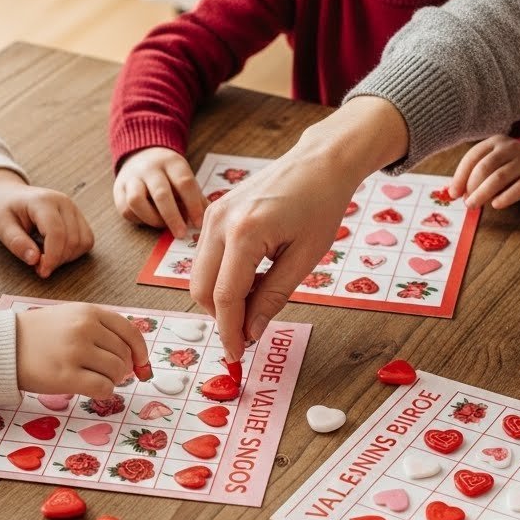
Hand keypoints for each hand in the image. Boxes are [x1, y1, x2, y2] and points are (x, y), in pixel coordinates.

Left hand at [0, 170, 93, 277]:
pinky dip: (74, 252)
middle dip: (58, 260)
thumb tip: (34, 260)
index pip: (56, 232)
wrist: (9, 194)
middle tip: (39, 267)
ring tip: (46, 257)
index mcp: (43, 201)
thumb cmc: (4, 209)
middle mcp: (63, 202)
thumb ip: (17, 242)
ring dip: (67, 257)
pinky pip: (86, 240)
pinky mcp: (78, 217)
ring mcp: (73, 208)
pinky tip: (56, 251)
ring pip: (84, 241)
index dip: (52, 257)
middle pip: (72, 240)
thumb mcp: (1, 226)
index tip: (42, 271)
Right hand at [16, 303, 149, 396]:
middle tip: (107, 373)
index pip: (130, 332)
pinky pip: (103, 388)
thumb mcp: (71, 317)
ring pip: (117, 373)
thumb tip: (135, 358)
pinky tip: (91, 389)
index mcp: (89, 312)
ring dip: (111, 380)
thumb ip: (101, 330)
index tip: (141, 364)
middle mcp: (85, 329)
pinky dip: (104, 392)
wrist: (4, 345)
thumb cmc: (39, 334)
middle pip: (124, 355)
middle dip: (122, 369)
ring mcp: (76, 352)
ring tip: (94, 378)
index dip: (141, 351)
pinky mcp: (66, 376)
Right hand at [113, 147, 205, 237]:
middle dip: (172, 217)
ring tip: (162, 225)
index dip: (193, 205)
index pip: (184, 183)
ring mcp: (131, 178)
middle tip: (181, 233)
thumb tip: (207, 221)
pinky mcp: (118, 190)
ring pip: (136, 201)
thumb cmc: (170, 175)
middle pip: (161, 193)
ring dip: (151, 218)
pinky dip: (139, 220)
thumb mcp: (185, 178)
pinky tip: (149, 221)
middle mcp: (150, 168)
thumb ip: (196, 197)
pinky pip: (126, 209)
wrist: (141, 156)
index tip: (198, 223)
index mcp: (172, 163)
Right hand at [190, 97, 409, 361]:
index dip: (230, 332)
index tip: (237, 356)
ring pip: (198, 275)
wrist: (318, 163)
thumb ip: (273, 297)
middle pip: (201, 289)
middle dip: (221, 319)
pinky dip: (222, 278)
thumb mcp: (305, 258)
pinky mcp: (213, 212)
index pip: (225, 297)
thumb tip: (251, 331)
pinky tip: (253, 279)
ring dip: (222, 299)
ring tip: (259, 300)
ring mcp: (211, 215)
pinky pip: (206, 258)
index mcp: (244, 233)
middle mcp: (219, 222)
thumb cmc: (320, 204)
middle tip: (249, 334)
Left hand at [449, 136, 519, 208]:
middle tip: (466, 202)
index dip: (460, 176)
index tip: (454, 194)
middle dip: (471, 186)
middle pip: (485, 167)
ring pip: (499, 177)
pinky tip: (495, 205)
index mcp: (495, 142)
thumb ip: (473, 175)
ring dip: (483, 194)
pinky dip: (504, 198)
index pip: (473, 157)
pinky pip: (518, 188)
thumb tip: (453, 192)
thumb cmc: (509, 168)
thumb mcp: (492, 164)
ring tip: (474, 205)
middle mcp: (510, 148)